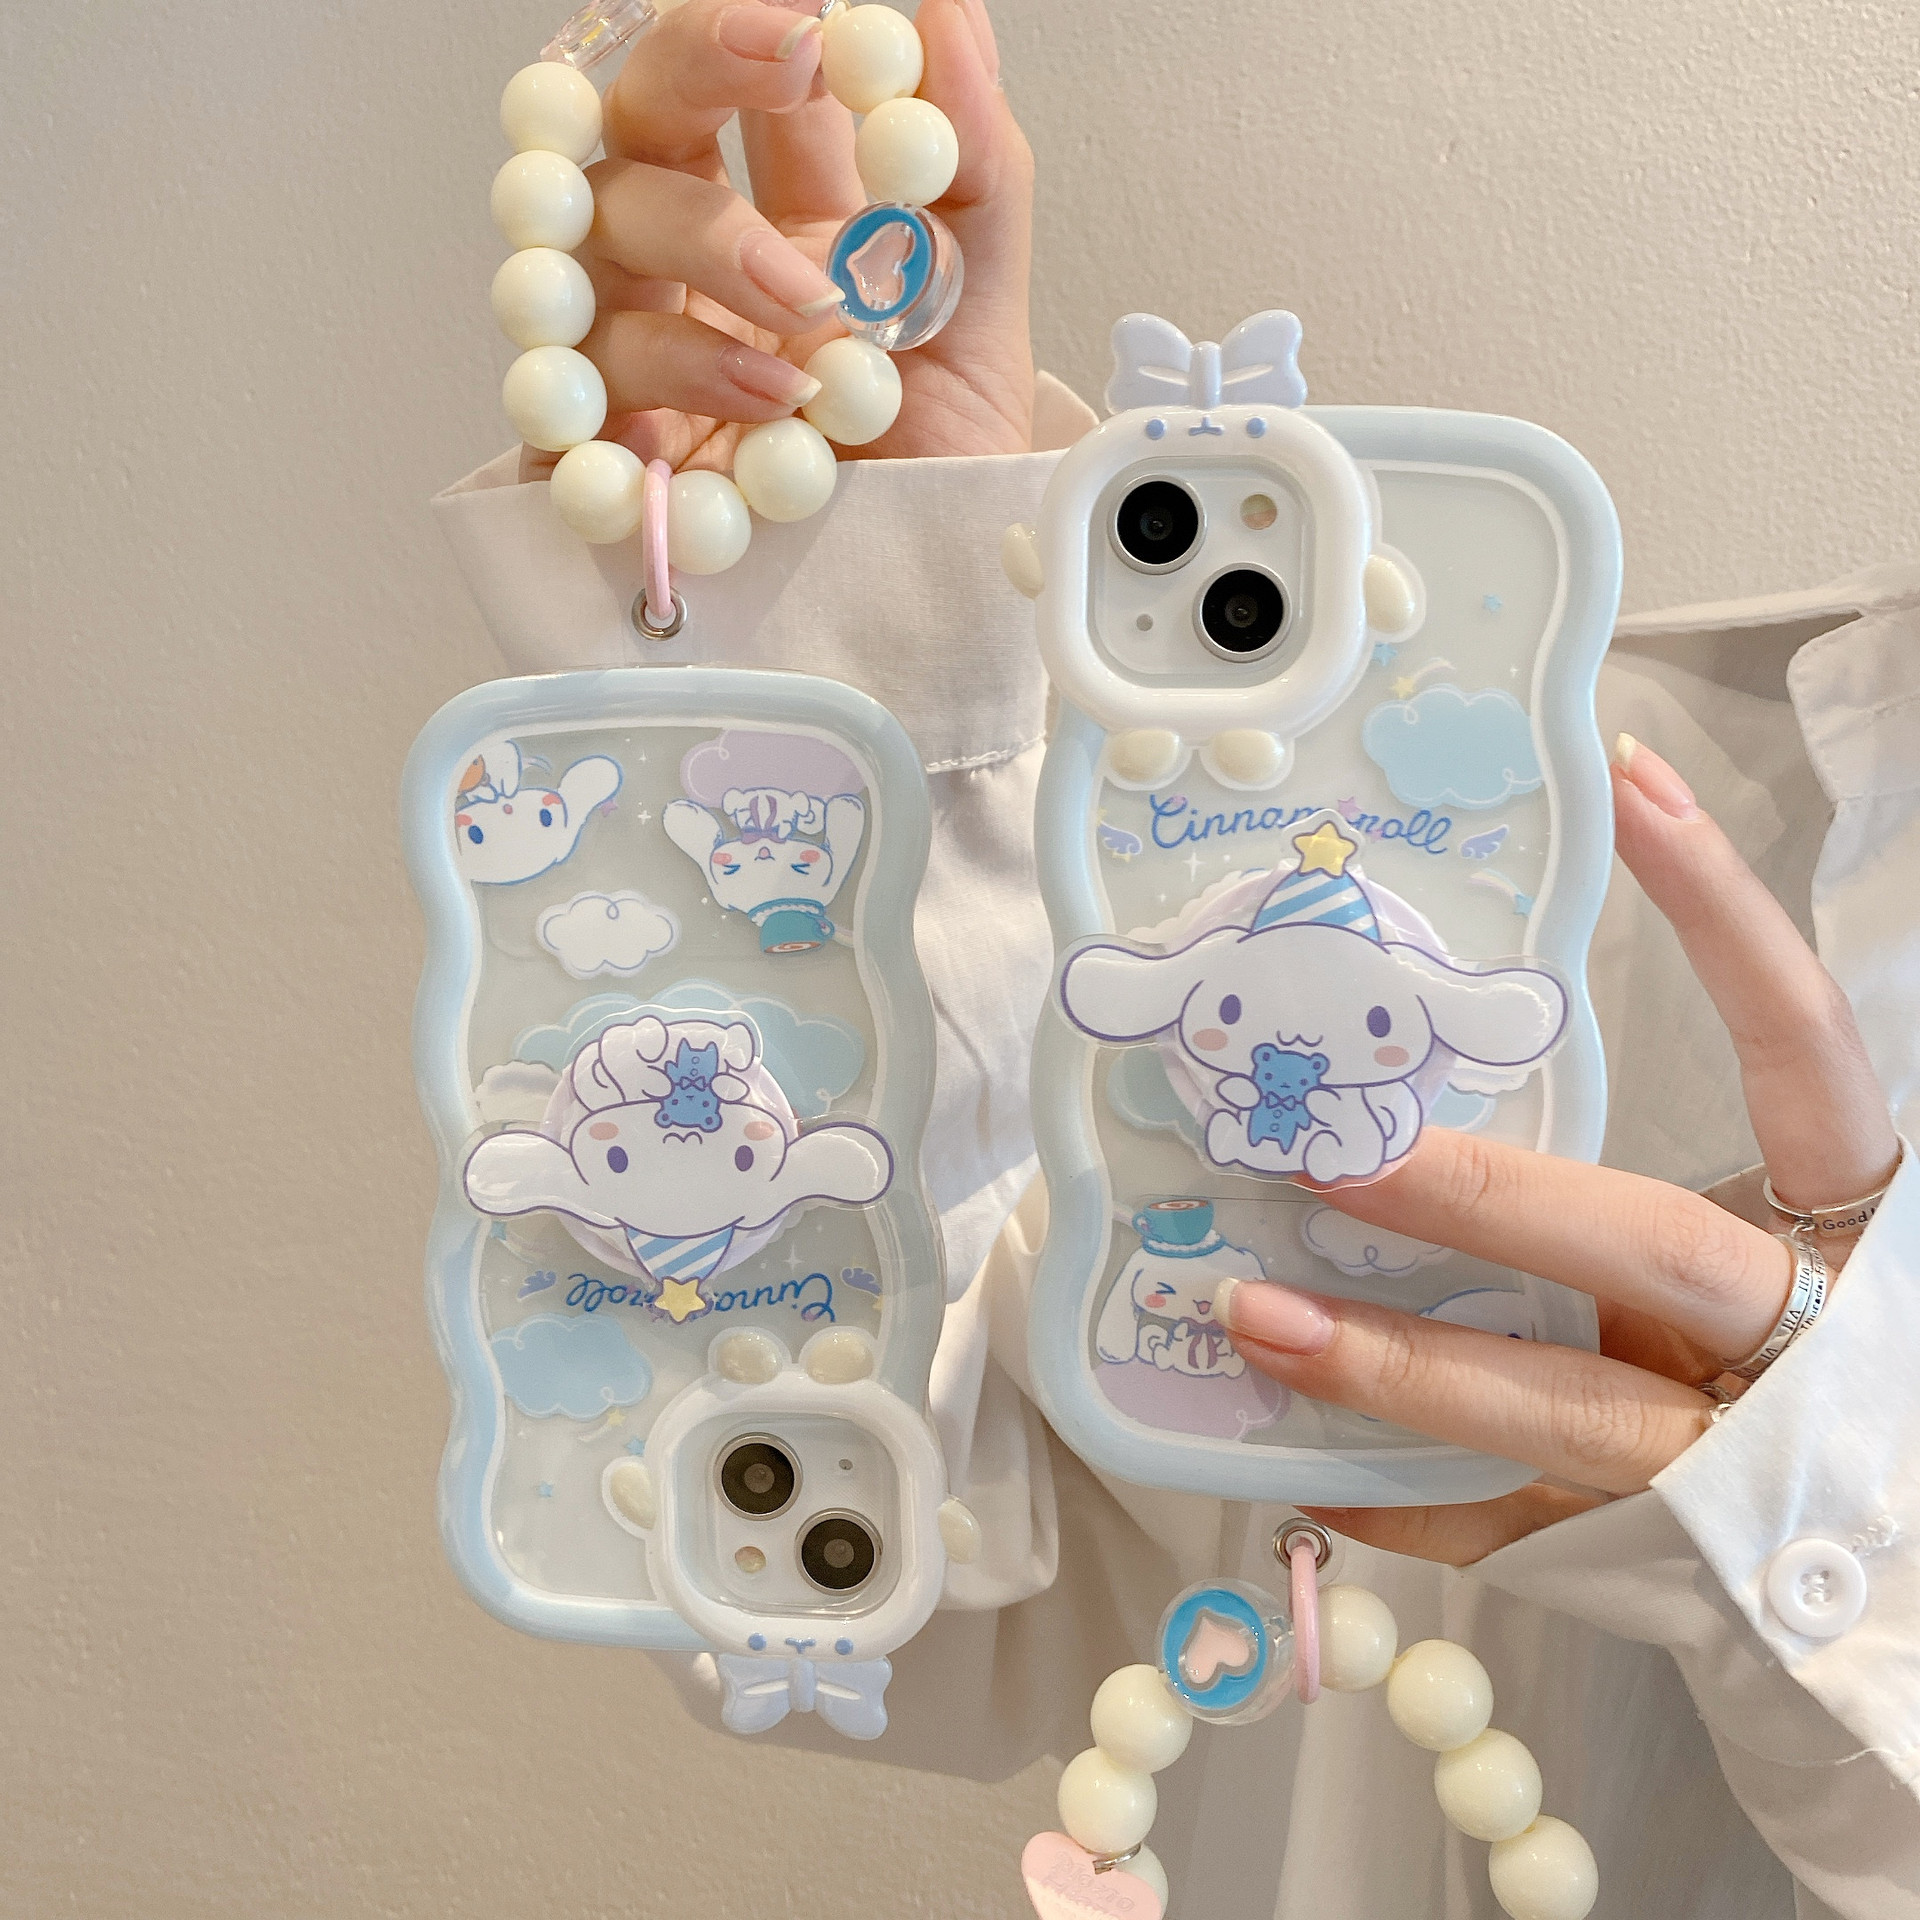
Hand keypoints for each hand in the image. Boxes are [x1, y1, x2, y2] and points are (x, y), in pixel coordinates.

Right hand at [522, 0, 1033, 482]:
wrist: (917, 620)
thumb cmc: (933, 484)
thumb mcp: (982, 329)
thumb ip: (976, 174)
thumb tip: (950, 11)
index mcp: (784, 230)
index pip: (734, 85)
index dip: (751, 28)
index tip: (814, 14)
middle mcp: (693, 284)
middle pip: (635, 131)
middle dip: (697, 74)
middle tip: (785, 58)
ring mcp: (634, 365)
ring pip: (598, 252)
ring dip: (705, 265)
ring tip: (813, 339)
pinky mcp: (597, 459)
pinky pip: (570, 390)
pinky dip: (666, 390)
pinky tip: (758, 416)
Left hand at [1218, 738, 1901, 1565]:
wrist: (1884, 1535)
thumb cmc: (1799, 1342)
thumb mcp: (1757, 1233)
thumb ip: (1635, 1179)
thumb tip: (1423, 1054)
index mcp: (1845, 1222)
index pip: (1800, 1048)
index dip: (1725, 918)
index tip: (1631, 789)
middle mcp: (1798, 1333)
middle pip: (1644, 1248)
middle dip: (1478, 1198)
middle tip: (1322, 1147)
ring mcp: (1729, 1455)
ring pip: (1567, 1410)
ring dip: (1398, 1366)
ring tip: (1256, 1317)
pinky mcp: (1661, 1554)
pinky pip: (1519, 1532)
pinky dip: (1404, 1499)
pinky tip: (1298, 1469)